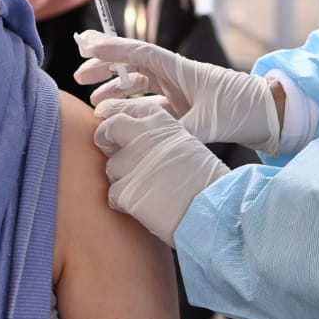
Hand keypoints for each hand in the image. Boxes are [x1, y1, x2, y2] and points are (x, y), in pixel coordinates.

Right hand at [75, 30, 282, 152]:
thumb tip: (148, 139)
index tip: (86, 46)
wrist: (268, 113)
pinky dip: (132, 109)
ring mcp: (179, 90)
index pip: (139, 53)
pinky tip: (119, 118)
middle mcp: (176, 75)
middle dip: (105, 69)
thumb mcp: (208, 122)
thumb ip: (176, 129)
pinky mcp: (184, 106)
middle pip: (133, 66)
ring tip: (93, 102)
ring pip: (139, 85)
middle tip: (80, 77)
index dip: (112, 49)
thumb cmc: (241, 110)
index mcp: (180, 69)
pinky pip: (150, 103)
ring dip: (116, 91)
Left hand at [93, 98, 229, 245]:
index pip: (128, 109)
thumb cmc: (205, 181)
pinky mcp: (126, 190)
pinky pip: (112, 194)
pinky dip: (124, 202)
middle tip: (111, 151)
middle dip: (104, 139)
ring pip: (111, 167)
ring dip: (122, 179)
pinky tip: (145, 205)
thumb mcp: (186, 144)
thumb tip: (133, 137)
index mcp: (162, 122)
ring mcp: (134, 163)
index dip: (116, 117)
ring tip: (147, 188)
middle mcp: (145, 136)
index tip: (111, 125)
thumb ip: (158, 136)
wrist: (214, 209)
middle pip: (108, 129)